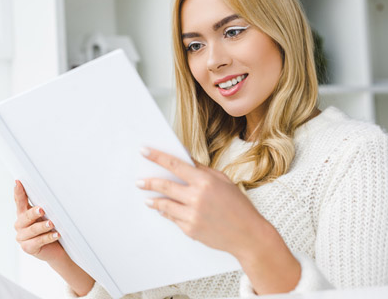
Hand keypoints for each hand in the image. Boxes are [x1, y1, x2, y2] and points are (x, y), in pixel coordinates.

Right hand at [13, 180, 67, 262]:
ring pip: (33, 230)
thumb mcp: (47, 215)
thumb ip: (45, 206)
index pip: (19, 201)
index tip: (18, 182)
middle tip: (42, 209)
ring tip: (52, 223)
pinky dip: (48, 237)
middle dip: (34, 212)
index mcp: (23, 213)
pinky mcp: (28, 248)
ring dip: (43, 226)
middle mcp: (20, 224)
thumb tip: (53, 193)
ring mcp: (22, 237)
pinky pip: (38, 241)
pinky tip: (56, 234)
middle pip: (26, 216)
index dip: (18, 192)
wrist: (55, 249)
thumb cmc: (50, 228)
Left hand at [137, 147, 268, 259]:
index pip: (174, 164)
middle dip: (149, 182)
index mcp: (205, 181)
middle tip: (139, 180)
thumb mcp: (222, 181)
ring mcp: (192, 215)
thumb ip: (201, 169)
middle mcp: (196, 197)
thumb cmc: (238, 206)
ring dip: (153, 200)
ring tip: (147, 198)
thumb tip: (184, 157)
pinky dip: (167, 213)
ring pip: (164, 204)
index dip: (157, 157)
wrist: (248, 234)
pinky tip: (163, 210)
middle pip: (164, 185)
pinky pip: (173, 218)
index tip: (144, 151)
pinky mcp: (190, 230)